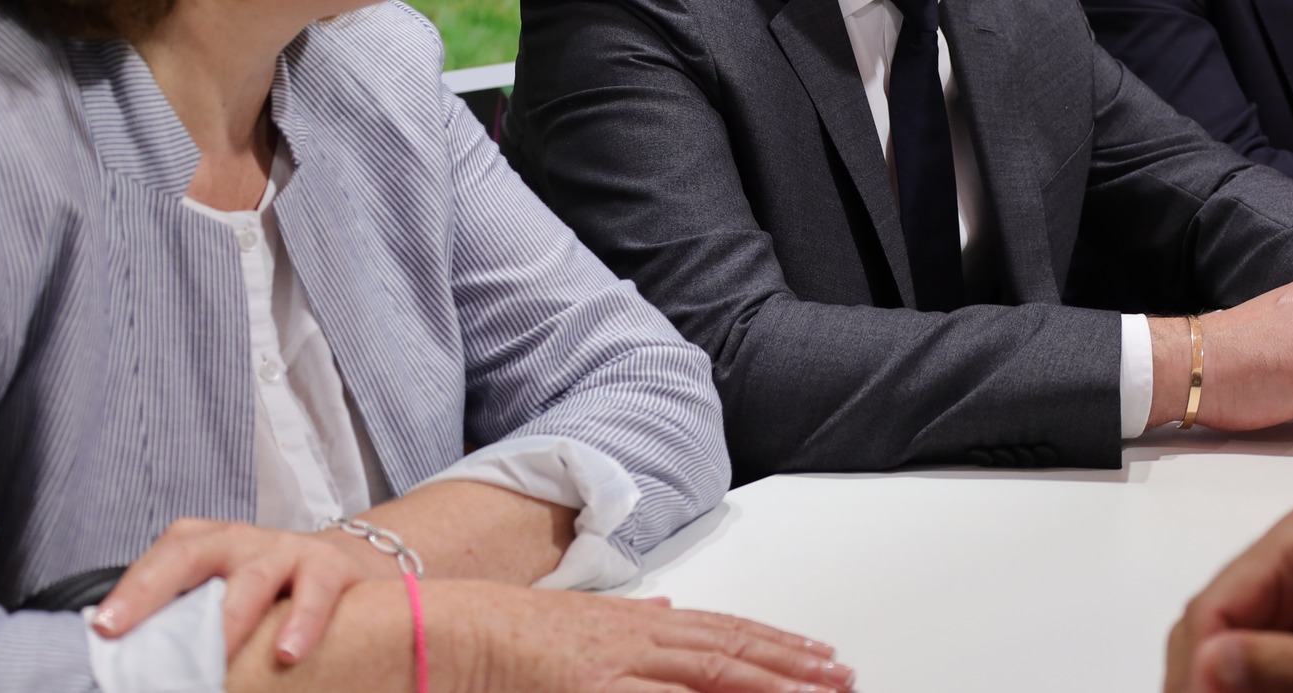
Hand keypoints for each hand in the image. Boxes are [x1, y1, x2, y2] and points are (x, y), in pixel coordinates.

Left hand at [93, 517, 394, 664]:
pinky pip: (313, 594)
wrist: (345, 565)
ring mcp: (284, 550)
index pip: (159, 559)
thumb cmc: (268, 589)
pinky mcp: (328, 567)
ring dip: (229, 620)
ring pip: (250, 579)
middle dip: (156, 592)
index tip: (104, 629)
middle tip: (131, 636)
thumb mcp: (224, 593)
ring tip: (214, 659)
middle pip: (190, 555)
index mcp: (206, 544)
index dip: (131, 591)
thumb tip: (129, 659)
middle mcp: (240, 541)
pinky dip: (301, 623)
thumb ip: (185, 616)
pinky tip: (288, 653)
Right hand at [445, 583, 853, 692]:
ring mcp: (619, 666)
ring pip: (712, 674)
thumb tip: (669, 609)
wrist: (450, 630)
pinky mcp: (595, 691)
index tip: (821, 656)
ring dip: (768, 686)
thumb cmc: (504, 633)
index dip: (778, 644)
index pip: (724, 631)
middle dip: (793, 667)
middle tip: (842, 678)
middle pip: (732, 650)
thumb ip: (630, 621)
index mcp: (636, 622)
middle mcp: (637, 638)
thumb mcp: (579, 621)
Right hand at [1163, 508, 1292, 692]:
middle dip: (1203, 681)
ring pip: (1221, 650)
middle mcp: (1286, 557)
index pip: (1217, 605)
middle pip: (1209, 627)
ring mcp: (1288, 591)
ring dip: (1222, 687)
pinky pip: (1251, 663)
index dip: (1198, 668)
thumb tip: (1210, 664)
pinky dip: (1247, 689)